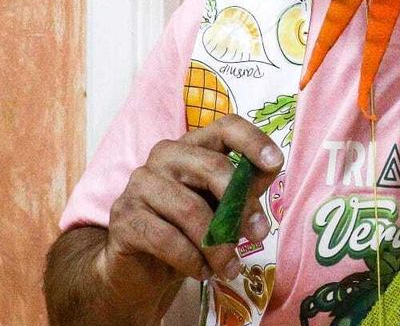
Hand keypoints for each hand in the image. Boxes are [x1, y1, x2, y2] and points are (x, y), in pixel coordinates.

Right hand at [100, 115, 283, 293]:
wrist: (138, 269)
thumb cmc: (186, 231)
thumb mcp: (221, 209)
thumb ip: (243, 188)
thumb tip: (271, 168)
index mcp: (193, 147)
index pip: (225, 128)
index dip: (252, 140)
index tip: (275, 162)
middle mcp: (164, 156)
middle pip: (212, 167)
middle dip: (241, 206)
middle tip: (259, 235)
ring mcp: (140, 184)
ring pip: (190, 209)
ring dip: (217, 245)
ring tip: (229, 267)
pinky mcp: (124, 217)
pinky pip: (167, 238)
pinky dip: (191, 260)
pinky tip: (202, 272)